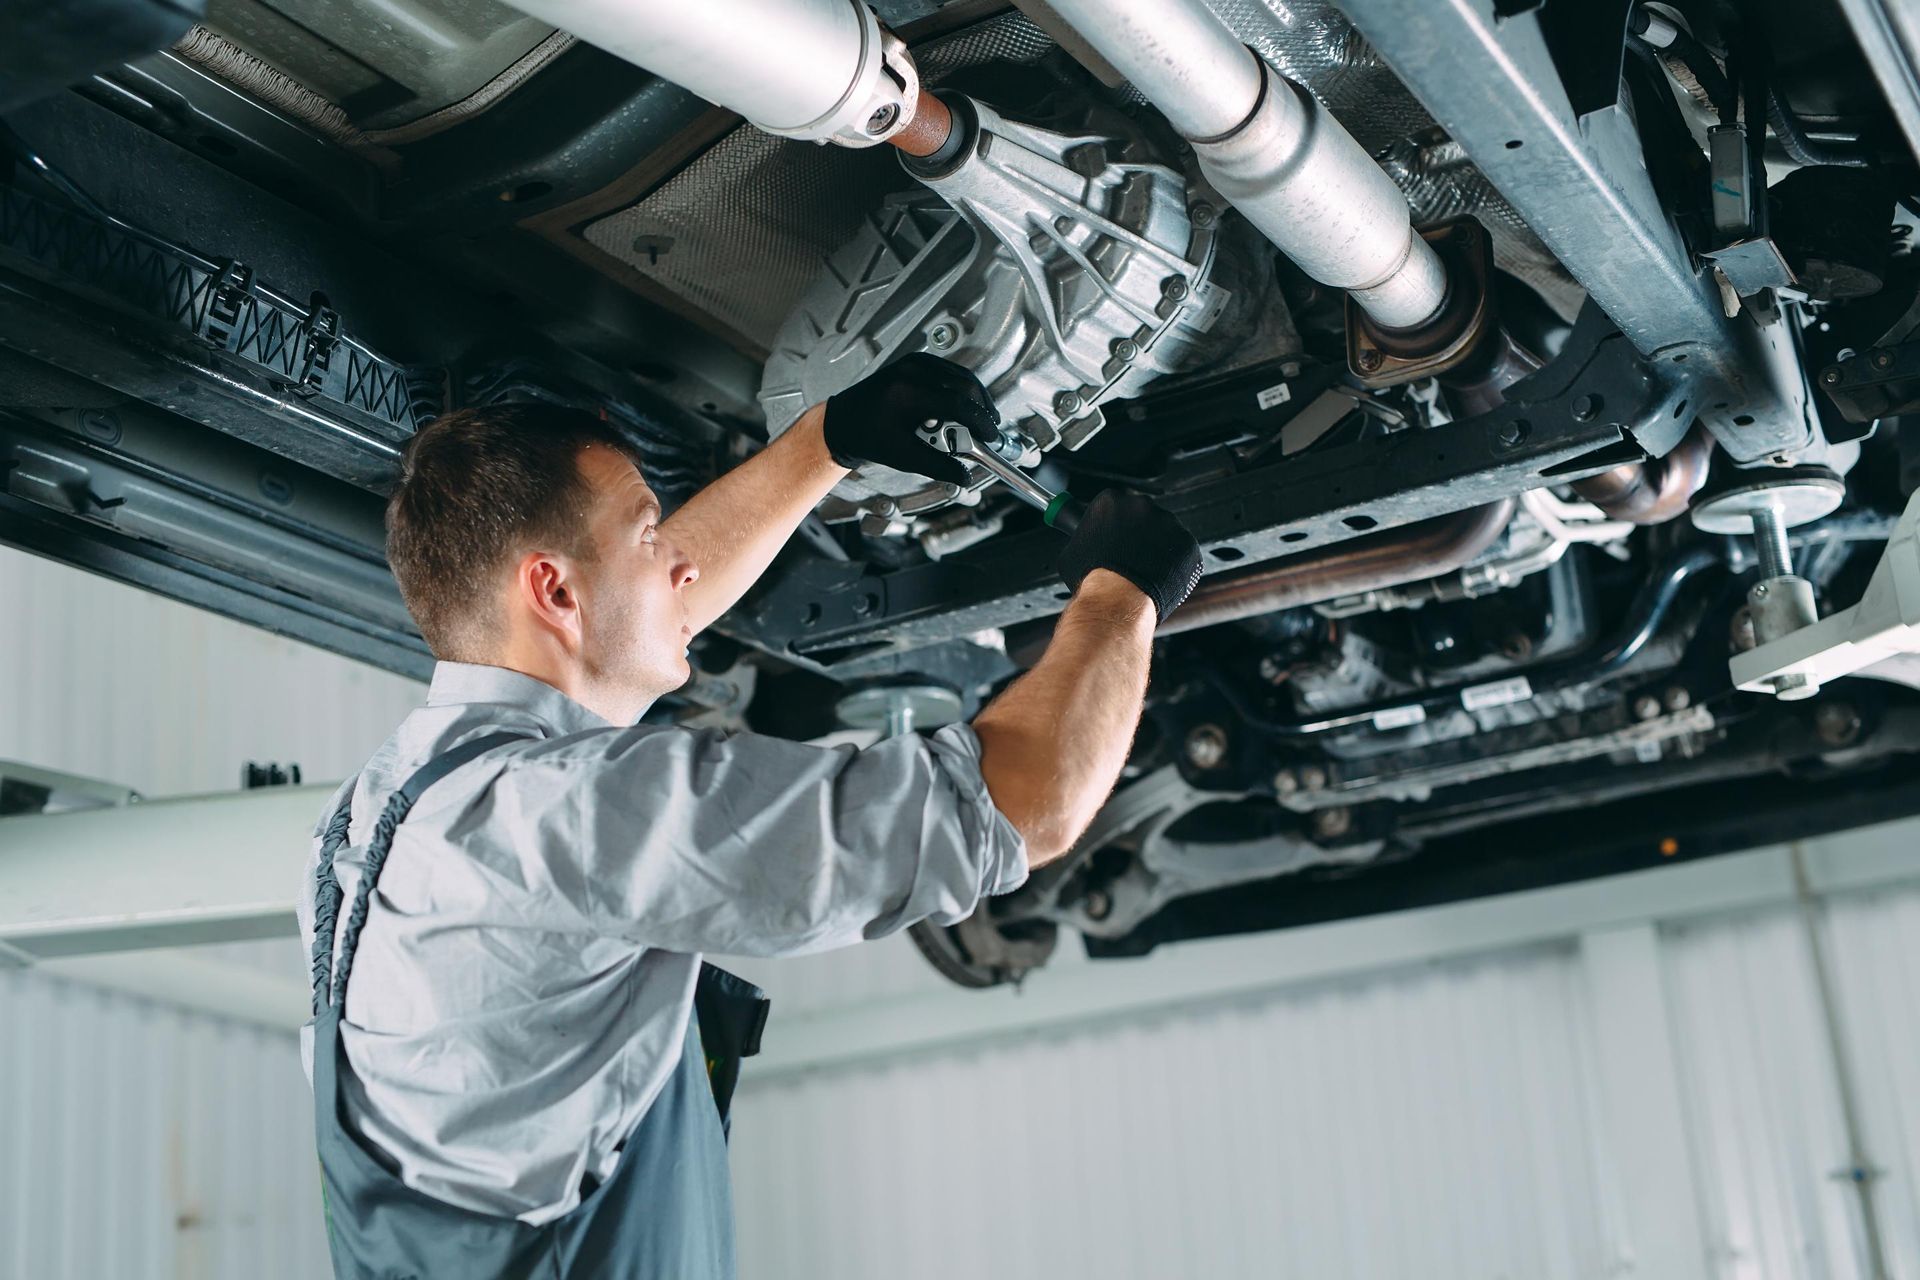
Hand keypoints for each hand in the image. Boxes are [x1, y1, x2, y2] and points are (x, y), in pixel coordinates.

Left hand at [821, 354, 998, 486]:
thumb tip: (965, 475)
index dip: (981, 422)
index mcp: (910, 395)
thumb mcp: (906, 457)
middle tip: (989, 429)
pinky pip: (949, 370)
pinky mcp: (915, 361)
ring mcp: (914, 363)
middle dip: (982, 408)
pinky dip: (961, 387)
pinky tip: (964, 404)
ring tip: (979, 419)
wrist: (845, 421)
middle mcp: (913, 373)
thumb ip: (939, 466)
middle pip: (965, 385)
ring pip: (960, 375)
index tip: (990, 435)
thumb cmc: (869, 436)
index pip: (959, 404)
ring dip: (974, 397)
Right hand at [1054, 490, 1203, 620]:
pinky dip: (1173, 562)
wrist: (1117, 598)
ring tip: (1144, 569)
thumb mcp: (1071, 552)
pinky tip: (1159, 576)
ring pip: (1163, 532)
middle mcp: (1141, 505)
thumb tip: (1079, 542)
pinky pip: (1180, 550)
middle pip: (1141, 514)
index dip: (1113, 523)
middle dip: (1138, 532)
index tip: (1114, 537)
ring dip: (1157, 546)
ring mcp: (1167, 522)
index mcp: (1111, 501)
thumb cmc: (1093, 577)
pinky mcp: (1186, 542)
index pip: (1114, 505)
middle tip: (1129, 555)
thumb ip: (1080, 539)